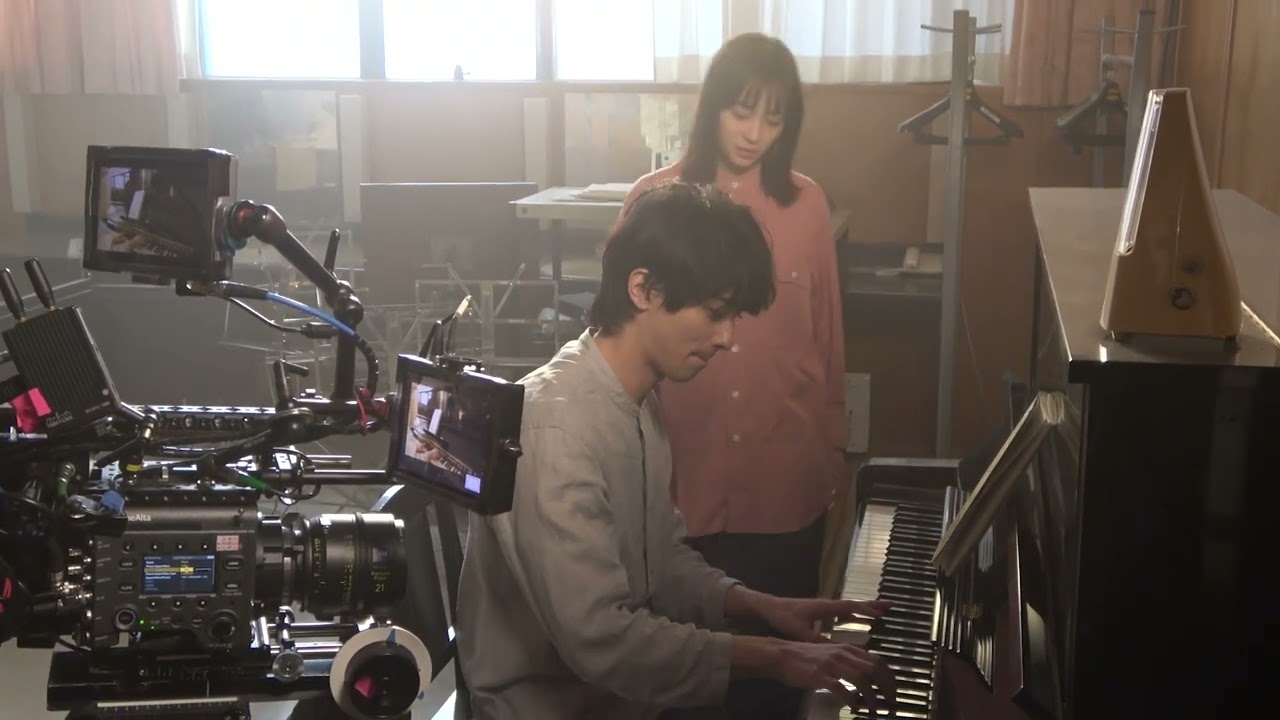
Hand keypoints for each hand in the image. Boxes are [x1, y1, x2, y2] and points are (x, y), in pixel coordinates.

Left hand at [754, 594, 891, 642]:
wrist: (770, 607)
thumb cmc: (783, 618)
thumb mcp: (800, 631)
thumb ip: (817, 640)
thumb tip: (836, 649)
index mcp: (825, 607)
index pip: (851, 607)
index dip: (867, 609)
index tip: (883, 611)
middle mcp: (828, 604)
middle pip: (855, 604)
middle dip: (873, 605)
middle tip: (892, 605)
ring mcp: (825, 607)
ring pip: (850, 607)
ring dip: (866, 608)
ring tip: (883, 611)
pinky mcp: (822, 611)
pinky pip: (844, 611)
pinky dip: (855, 614)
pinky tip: (861, 619)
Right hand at [775, 640, 895, 714]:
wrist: (781, 655)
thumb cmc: (805, 656)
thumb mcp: (831, 653)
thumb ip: (849, 661)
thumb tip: (866, 674)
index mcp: (847, 649)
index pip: (878, 661)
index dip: (890, 679)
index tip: (892, 693)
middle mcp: (843, 654)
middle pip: (875, 669)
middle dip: (887, 689)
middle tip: (890, 704)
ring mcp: (832, 664)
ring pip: (862, 679)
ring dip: (872, 697)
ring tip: (875, 710)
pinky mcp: (820, 675)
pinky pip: (842, 688)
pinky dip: (851, 699)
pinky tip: (854, 707)